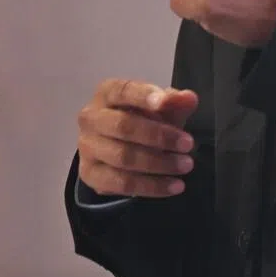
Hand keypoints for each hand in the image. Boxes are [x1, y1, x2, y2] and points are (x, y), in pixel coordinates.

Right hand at [77, 79, 198, 197]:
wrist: (118, 148)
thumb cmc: (142, 119)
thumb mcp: (161, 108)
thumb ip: (174, 102)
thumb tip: (188, 98)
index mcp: (106, 93)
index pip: (123, 91)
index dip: (143, 96)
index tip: (164, 102)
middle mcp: (91, 118)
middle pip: (123, 126)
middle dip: (159, 136)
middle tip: (188, 144)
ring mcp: (87, 147)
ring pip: (122, 157)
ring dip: (158, 163)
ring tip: (185, 165)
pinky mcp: (90, 175)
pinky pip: (121, 184)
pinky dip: (151, 186)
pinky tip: (173, 186)